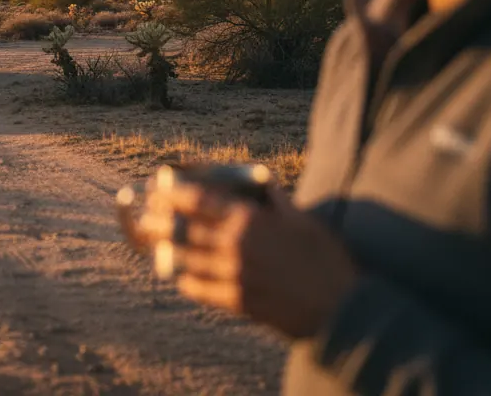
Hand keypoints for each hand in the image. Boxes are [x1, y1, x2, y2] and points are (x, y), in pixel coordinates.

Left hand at [133, 180, 360, 339]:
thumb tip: (263, 182)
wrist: (344, 307)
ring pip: (184, 260)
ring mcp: (233, 275)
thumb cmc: (328, 260)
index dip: (172, 194)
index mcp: (249, 220)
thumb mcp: (304, 220)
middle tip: (145, 217)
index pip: (198, 200)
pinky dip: (186, 281)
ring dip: (165, 251)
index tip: (156, 190)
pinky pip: (198, 289)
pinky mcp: (237, 302)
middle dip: (158, 221)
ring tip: (155, 245)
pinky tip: (181, 277)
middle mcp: (235, 245)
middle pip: (181, 229)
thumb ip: (277, 201)